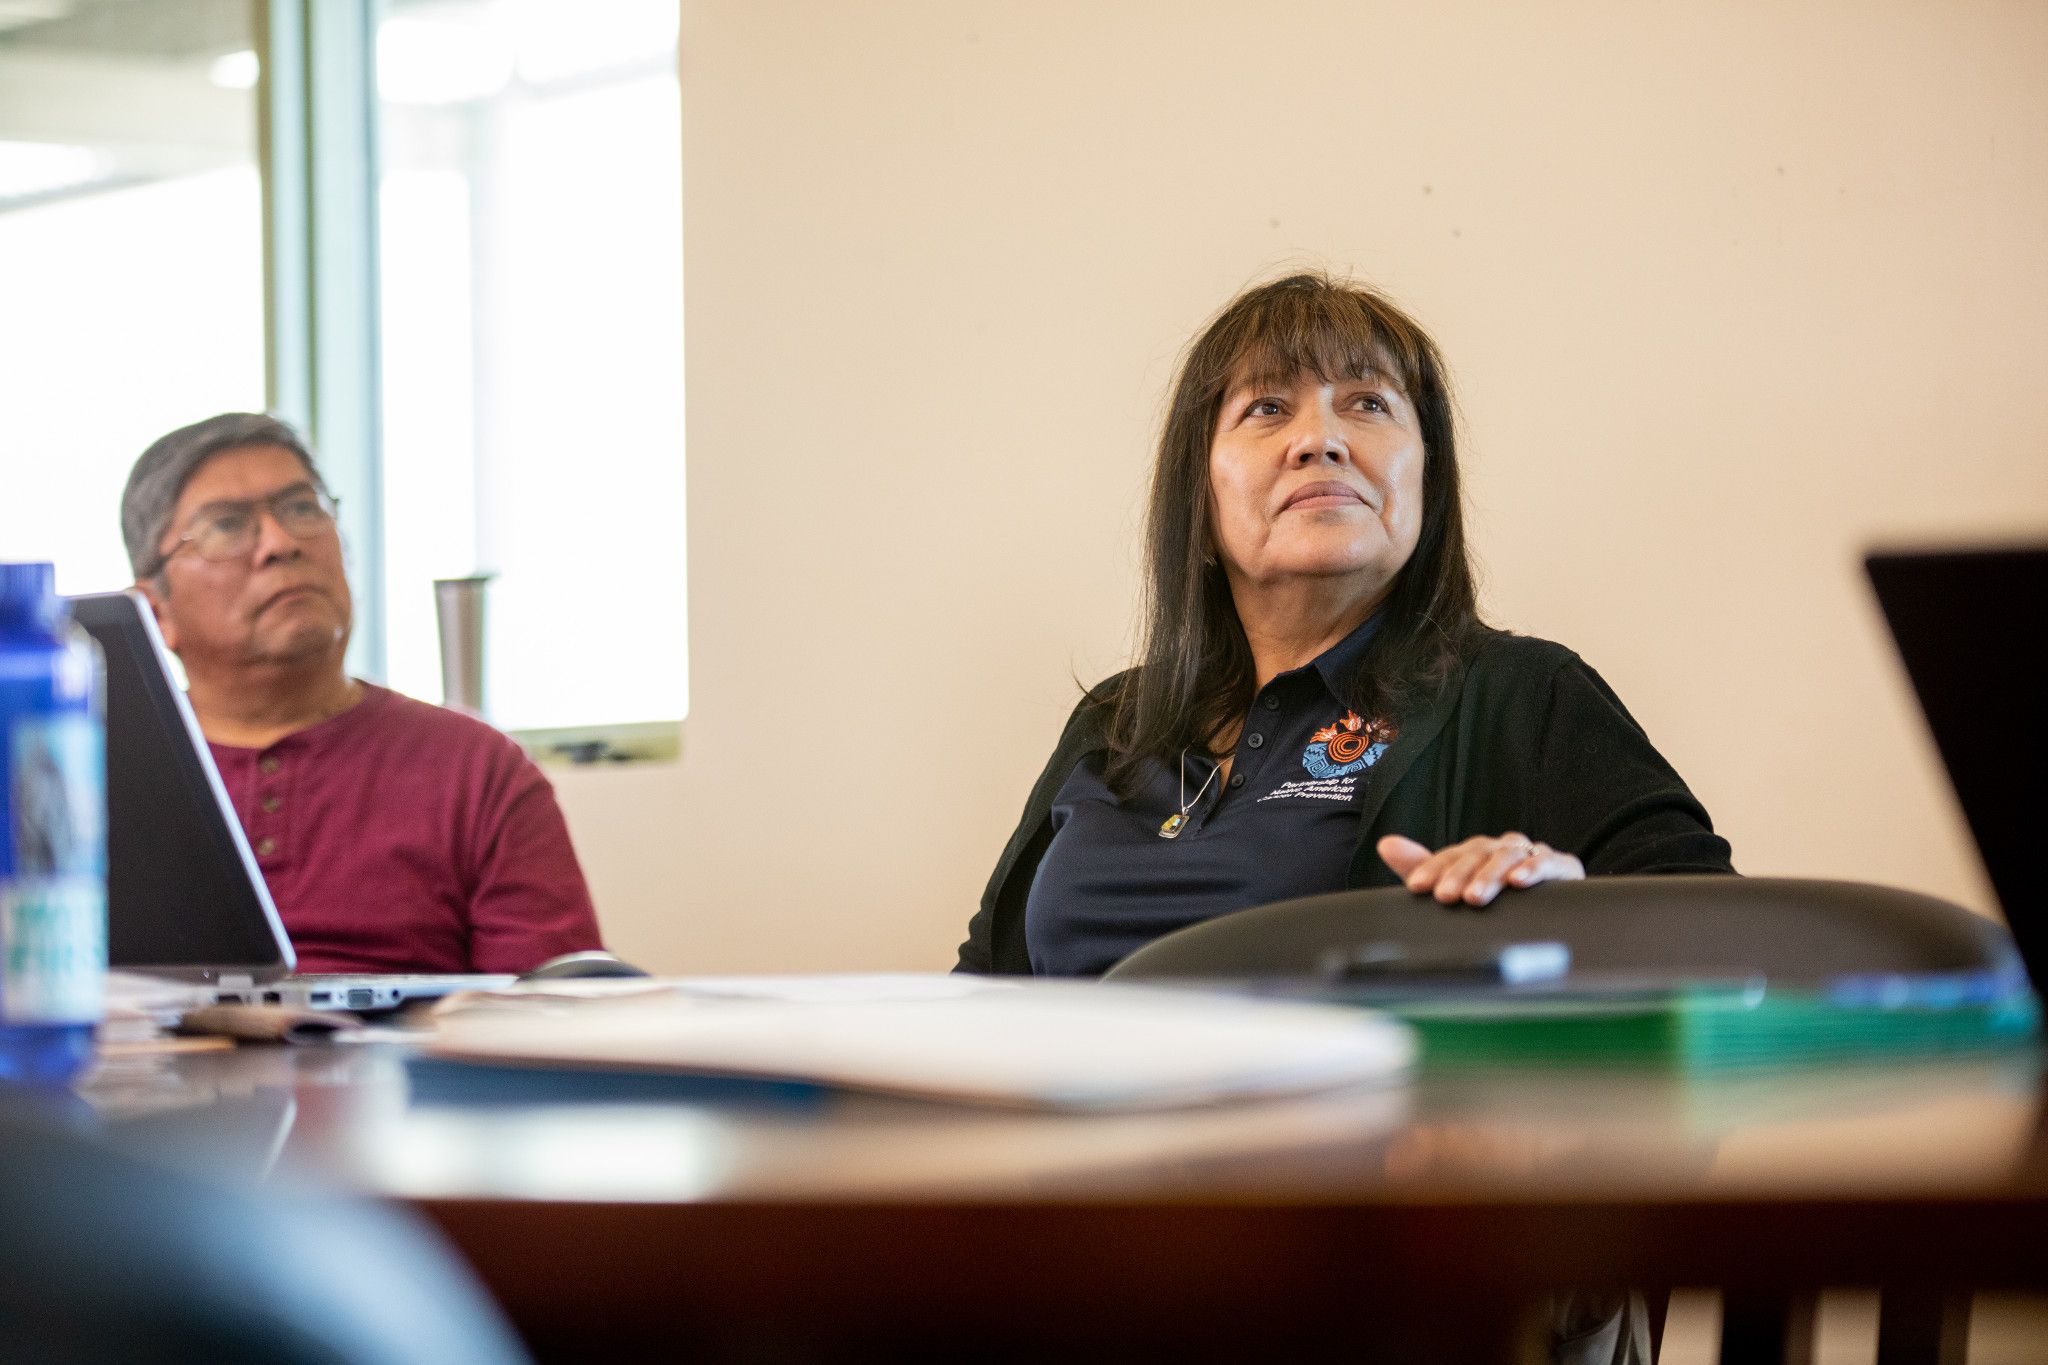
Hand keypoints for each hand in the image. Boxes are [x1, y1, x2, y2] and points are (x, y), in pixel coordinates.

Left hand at [1376, 832, 1584, 907]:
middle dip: (1459, 875)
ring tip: (1476, 897)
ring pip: (1508, 856)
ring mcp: (1533, 854)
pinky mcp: (1562, 866)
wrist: (1552, 914)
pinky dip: (1534, 869)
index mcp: (1478, 851)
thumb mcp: (1456, 886)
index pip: (1452, 855)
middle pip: (1478, 853)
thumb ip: (1423, 867)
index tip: (1416, 887)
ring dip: (1491, 875)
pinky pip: (1549, 862)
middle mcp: (1503, 847)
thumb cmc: (1499, 900)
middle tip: (1445, 897)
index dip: (1433, 869)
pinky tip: (1520, 881)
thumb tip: (1385, 844)